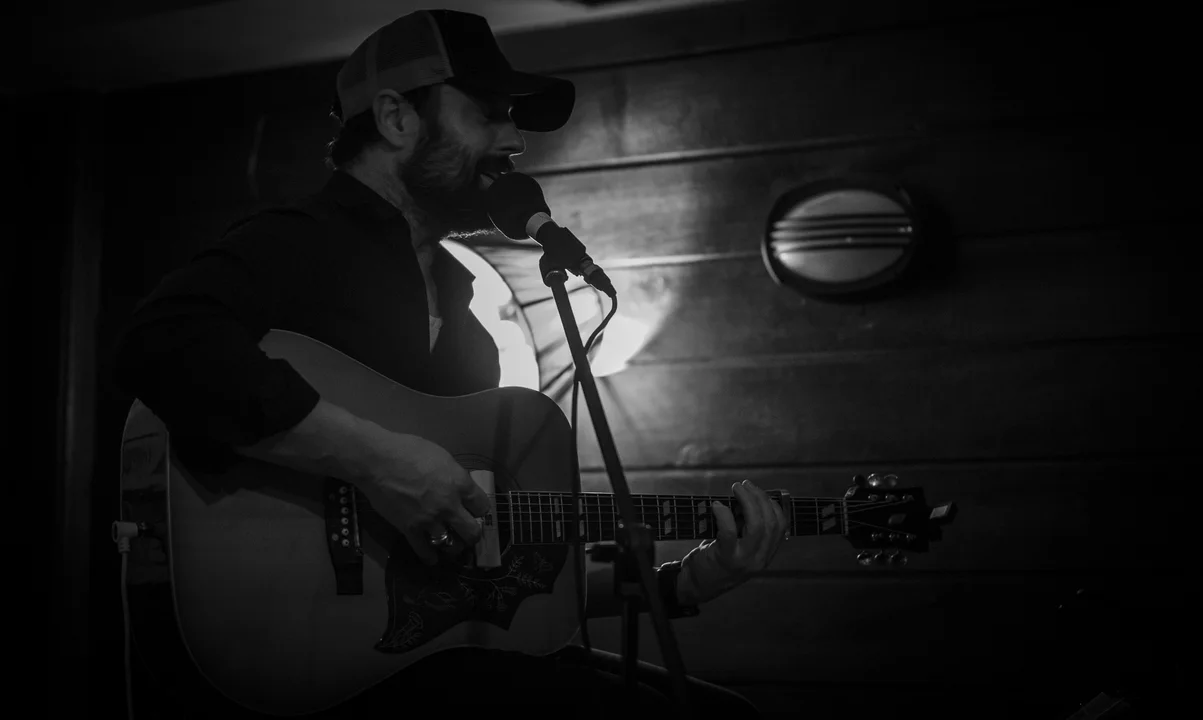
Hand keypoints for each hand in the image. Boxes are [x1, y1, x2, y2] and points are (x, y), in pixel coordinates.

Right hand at [355, 435, 489, 564]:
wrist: (377, 461)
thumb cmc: (408, 451)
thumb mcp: (441, 457)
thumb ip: (454, 475)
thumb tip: (460, 486)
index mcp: (459, 484)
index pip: (483, 506)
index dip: (480, 510)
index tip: (475, 511)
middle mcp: (449, 505)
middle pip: (472, 531)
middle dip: (473, 534)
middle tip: (468, 533)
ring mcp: (430, 520)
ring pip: (451, 545)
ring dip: (453, 546)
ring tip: (451, 544)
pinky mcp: (410, 529)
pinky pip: (424, 550)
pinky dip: (430, 557)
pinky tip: (433, 559)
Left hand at [677, 480, 788, 603]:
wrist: (695, 586)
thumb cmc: (715, 562)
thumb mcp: (738, 548)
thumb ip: (746, 529)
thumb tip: (747, 499)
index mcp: (765, 555)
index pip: (781, 525)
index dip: (773, 504)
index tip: (759, 493)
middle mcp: (759, 559)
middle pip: (771, 522)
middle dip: (760, 498)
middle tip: (744, 485)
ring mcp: (744, 561)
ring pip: (757, 525)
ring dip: (748, 501)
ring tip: (737, 488)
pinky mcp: (726, 559)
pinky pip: (730, 531)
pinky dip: (724, 514)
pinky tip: (716, 505)